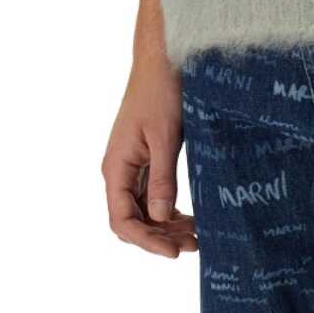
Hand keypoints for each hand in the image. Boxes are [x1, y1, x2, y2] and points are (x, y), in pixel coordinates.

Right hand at [103, 54, 197, 258]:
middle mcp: (119, 171)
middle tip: (195, 245)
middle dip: (160, 238)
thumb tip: (162, 217)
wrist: (163, 59)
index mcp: (115, 167)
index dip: (146, 241)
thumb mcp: (166, 137)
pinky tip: (191, 217)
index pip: (122, 221)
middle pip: (132, 220)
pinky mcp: (145, 160)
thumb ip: (162, 178)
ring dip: (167, 227)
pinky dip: (169, 210)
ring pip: (144, 211)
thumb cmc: (162, 92)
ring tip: (197, 236)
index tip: (174, 253)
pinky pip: (152, 195)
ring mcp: (131, 166)